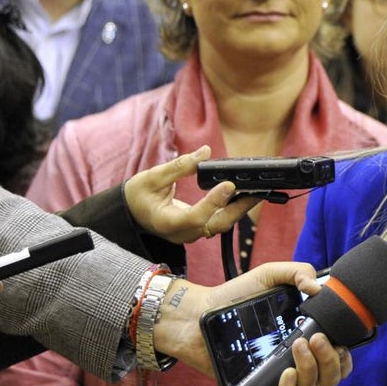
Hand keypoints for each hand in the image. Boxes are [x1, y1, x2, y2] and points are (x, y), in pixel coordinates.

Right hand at [123, 145, 261, 243]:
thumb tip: (205, 152)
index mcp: (166, 222)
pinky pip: (218, 221)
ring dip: (240, 208)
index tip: (228, 184)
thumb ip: (179, 167)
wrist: (130, 213)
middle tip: (257, 190)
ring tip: (257, 191)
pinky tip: (244, 194)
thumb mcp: (151, 177)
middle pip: (216, 225)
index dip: (214, 202)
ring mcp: (190, 233)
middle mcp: (181, 233)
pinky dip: (232, 208)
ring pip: (220, 225)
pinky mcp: (196, 228)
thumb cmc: (136, 196)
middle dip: (239, 208)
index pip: (195, 217)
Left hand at [152, 262, 347, 385]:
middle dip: (331, 360)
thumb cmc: (236, 295)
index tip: (340, 342)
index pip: (337, 356)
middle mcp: (295, 359)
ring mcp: (277, 375)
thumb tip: (318, 289)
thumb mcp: (270, 275)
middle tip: (316, 339)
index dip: (344, 355)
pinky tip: (285, 373)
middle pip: (329, 376)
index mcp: (305, 337)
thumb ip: (298, 272)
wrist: (200, 313)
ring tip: (298, 346)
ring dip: (311, 370)